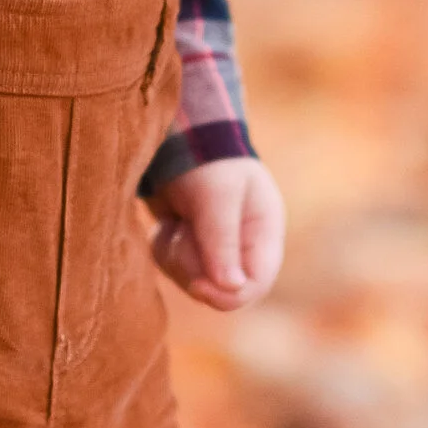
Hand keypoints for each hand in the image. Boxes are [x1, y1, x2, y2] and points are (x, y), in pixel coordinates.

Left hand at [147, 156, 285, 311]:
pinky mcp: (190, 245)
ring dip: (175, 255)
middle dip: (193, 265)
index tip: (198, 284)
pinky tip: (166, 223)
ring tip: (174, 222)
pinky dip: (164, 248)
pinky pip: (174, 268)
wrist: (176, 134)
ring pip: (193, 281)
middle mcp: (243, 245)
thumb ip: (222, 241)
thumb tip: (232, 288)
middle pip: (219, 288)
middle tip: (182, 231)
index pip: (256, 284)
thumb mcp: (216, 196)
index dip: (228, 294)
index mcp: (263, 232)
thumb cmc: (205, 159)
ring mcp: (215, 248)